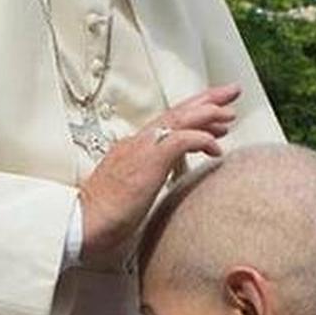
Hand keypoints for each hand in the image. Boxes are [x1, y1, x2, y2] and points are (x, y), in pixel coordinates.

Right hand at [79, 83, 240, 267]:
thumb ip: (147, 178)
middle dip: (207, 101)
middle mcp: (138, 141)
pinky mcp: (148, 160)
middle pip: (177, 112)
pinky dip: (200, 138)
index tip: (214, 109)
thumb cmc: (103, 215)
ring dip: (208, 114)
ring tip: (230, 113)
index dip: (192, 113)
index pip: (167, 122)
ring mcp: (142, 148)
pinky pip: (180, 140)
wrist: (83, 222)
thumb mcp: (130, 189)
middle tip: (232, 92)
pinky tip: (215, 145)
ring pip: (180, 120)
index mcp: (133, 147)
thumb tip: (162, 178)